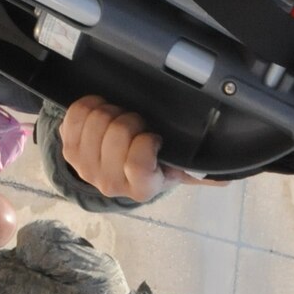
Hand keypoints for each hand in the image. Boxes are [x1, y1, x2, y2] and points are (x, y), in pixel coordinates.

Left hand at [59, 95, 208, 201]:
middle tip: (137, 125)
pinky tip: (102, 112)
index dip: (146, 140)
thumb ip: (198, 170)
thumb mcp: (175, 169)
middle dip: (131, 119)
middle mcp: (110, 182)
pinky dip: (91, 104)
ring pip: (96, 119)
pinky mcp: (68, 148)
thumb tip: (225, 177)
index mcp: (141, 188)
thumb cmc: (149, 165)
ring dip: (112, 111)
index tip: (154, 136)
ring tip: (120, 119)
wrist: (114, 170)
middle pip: (116, 131)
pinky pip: (76, 114)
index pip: (138, 163)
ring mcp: (85, 166)